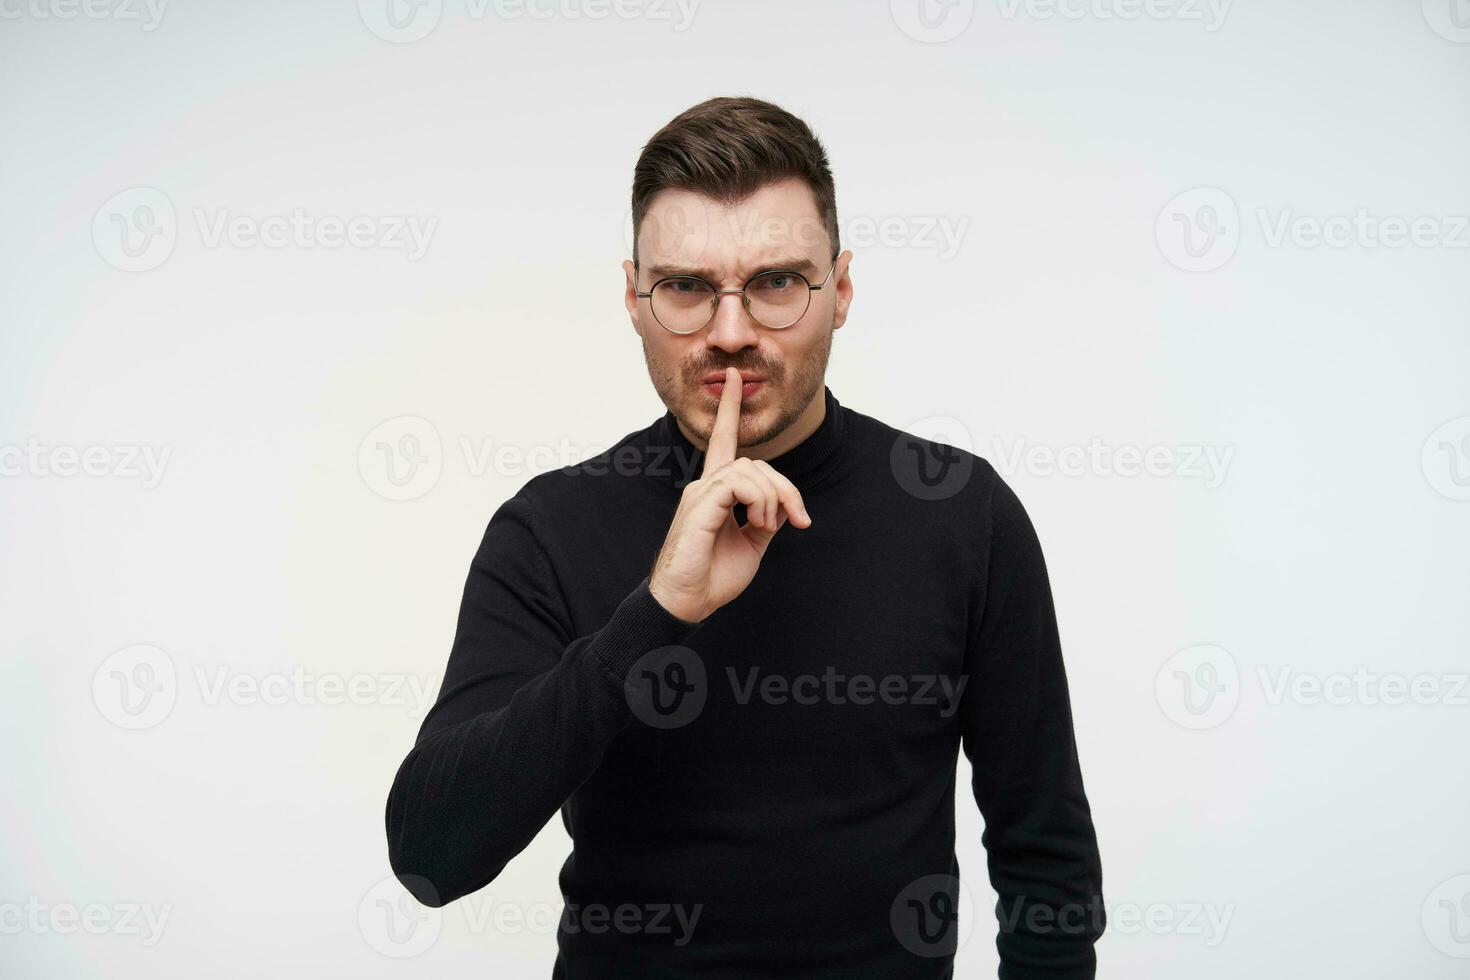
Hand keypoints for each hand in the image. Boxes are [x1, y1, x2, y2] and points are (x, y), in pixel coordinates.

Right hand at [648, 367, 812, 622]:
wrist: (688, 602)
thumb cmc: (712, 577)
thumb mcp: (752, 544)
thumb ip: (767, 519)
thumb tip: (786, 504)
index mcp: (716, 491)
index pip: (724, 442)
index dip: (729, 410)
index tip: (734, 379)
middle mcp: (705, 485)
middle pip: (756, 463)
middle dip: (786, 488)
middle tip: (798, 520)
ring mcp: (700, 493)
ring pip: (751, 470)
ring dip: (772, 499)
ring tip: (765, 527)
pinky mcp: (700, 504)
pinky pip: (739, 484)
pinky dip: (758, 502)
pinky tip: (755, 524)